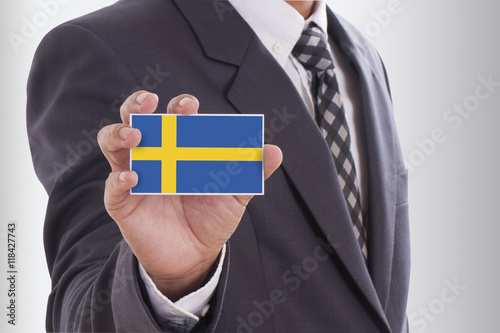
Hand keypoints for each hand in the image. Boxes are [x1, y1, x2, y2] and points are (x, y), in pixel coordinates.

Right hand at [97, 91, 281, 299]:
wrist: (196, 255)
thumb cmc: (212, 217)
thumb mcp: (235, 194)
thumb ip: (250, 171)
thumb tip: (274, 150)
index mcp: (180, 147)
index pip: (175, 117)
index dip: (180, 107)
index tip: (190, 106)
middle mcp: (154, 155)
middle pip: (136, 119)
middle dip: (138, 105)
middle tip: (149, 101)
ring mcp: (136, 176)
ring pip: (113, 144)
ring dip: (119, 134)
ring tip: (135, 136)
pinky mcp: (123, 202)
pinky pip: (113, 186)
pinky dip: (119, 179)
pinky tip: (134, 177)